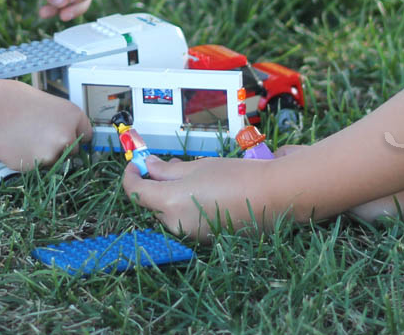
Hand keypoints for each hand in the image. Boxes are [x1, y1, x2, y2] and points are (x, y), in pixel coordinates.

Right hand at [0, 78, 92, 170]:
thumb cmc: (16, 100)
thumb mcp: (48, 103)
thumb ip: (61, 121)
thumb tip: (69, 135)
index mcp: (73, 116)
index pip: (87, 135)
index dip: (75, 135)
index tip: (68, 136)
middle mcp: (67, 137)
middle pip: (73, 151)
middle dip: (60, 146)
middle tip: (40, 134)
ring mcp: (51, 154)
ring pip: (53, 160)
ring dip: (43, 154)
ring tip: (24, 137)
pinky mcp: (34, 166)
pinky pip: (35, 166)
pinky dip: (28, 158)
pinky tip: (16, 144)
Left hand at [122, 155, 279, 240]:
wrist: (272, 196)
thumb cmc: (235, 176)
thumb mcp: (197, 166)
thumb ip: (168, 170)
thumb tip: (149, 166)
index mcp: (169, 202)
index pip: (135, 192)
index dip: (131, 176)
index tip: (135, 163)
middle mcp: (175, 223)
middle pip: (153, 204)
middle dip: (155, 185)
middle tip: (167, 166)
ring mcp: (191, 235)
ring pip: (169, 213)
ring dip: (172, 196)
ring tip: (193, 177)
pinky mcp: (205, 239)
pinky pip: (187, 221)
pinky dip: (188, 207)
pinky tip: (206, 193)